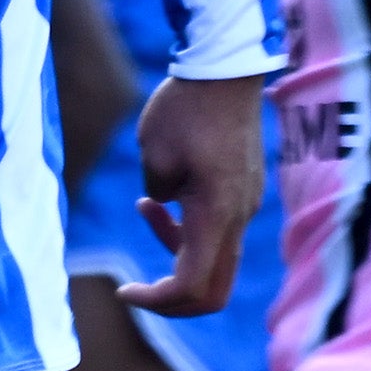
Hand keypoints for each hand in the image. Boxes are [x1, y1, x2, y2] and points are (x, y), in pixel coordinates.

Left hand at [121, 72, 268, 315]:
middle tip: (136, 287)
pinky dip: (189, 230)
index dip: (157, 302)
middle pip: (213, 289)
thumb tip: (166, 203)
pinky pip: (220, 230)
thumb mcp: (154, 156)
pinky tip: (162, 197)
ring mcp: (247, 203)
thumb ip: (159, 195)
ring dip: (175, 250)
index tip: (124, 291)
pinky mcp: (245, 189)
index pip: (192, 287)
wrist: (228, 68)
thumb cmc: (185, 108)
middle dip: (172, 298)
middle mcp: (239, 216)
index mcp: (215, 215)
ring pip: (215, 258)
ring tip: (145, 206)